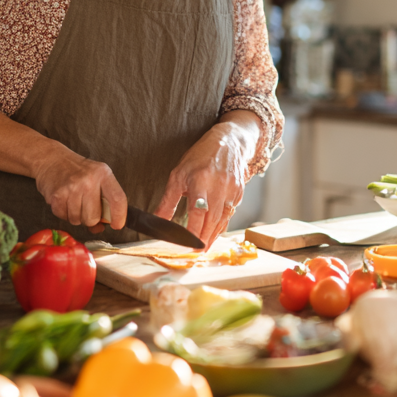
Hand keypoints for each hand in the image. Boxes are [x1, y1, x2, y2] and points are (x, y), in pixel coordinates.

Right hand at [33, 144, 127, 231]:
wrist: (52, 159)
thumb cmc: (77, 171)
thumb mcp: (96, 178)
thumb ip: (104, 201)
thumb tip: (100, 227)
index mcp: (103, 174)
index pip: (118, 199)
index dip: (119, 216)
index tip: (117, 225)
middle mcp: (89, 180)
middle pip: (94, 217)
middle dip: (90, 219)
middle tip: (86, 208)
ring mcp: (72, 188)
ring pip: (78, 220)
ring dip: (75, 216)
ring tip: (73, 201)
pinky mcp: (57, 195)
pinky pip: (64, 217)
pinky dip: (64, 213)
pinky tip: (64, 201)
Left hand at [153, 117, 255, 247]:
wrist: (229, 142)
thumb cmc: (200, 158)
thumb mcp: (178, 175)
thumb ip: (168, 200)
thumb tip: (157, 221)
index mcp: (200, 180)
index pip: (198, 211)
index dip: (193, 230)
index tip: (187, 245)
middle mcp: (219, 187)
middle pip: (211, 220)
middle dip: (203, 239)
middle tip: (194, 253)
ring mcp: (232, 191)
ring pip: (222, 220)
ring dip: (212, 236)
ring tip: (203, 248)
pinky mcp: (240, 193)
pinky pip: (230, 215)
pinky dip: (221, 226)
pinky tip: (213, 233)